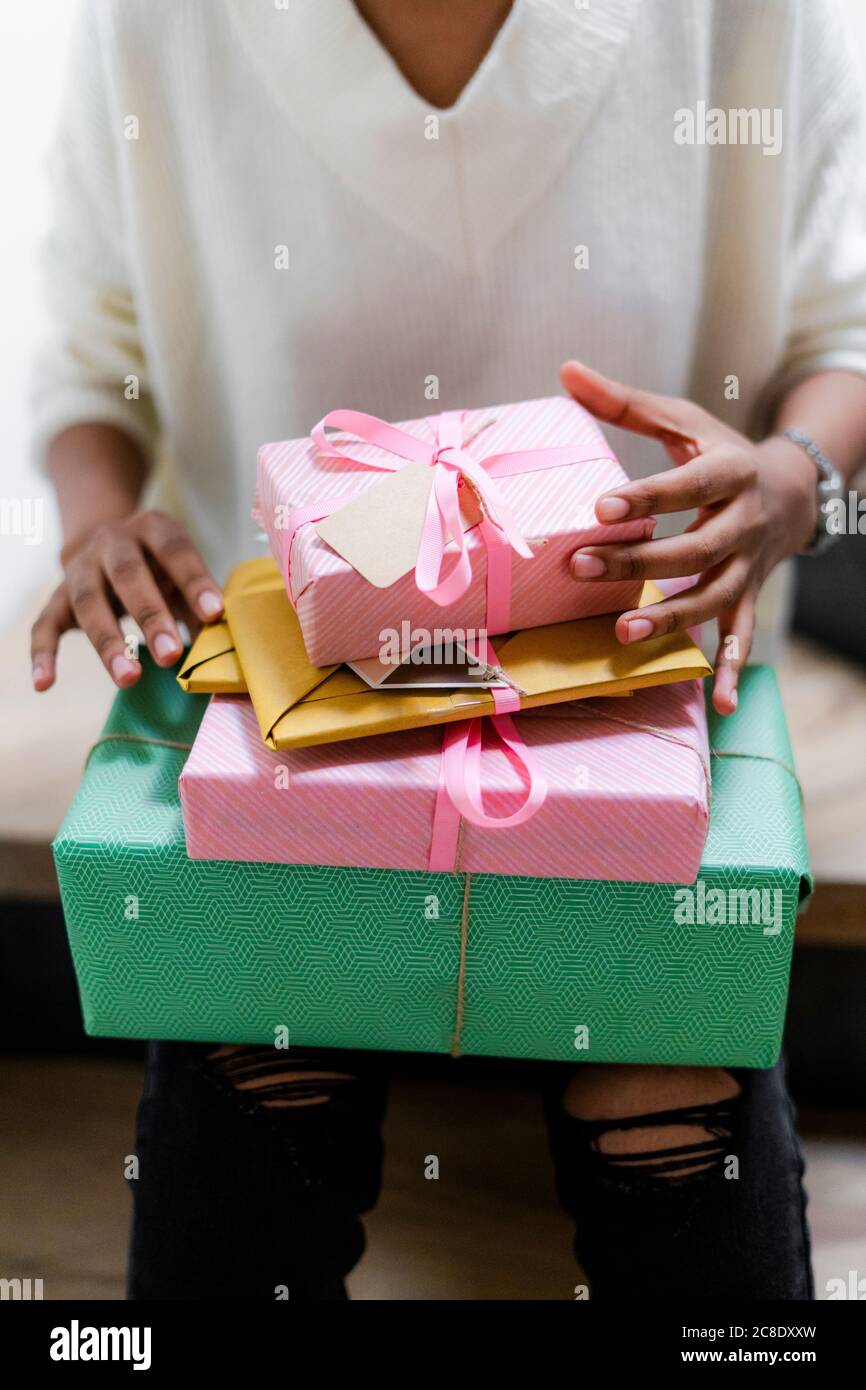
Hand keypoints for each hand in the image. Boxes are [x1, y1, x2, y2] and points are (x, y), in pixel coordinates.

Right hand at [31, 510, 223, 690]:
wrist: (104, 539)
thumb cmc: (158, 566)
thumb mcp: (182, 575)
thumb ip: (198, 607)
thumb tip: (221, 645)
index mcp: (152, 529)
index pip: (175, 551)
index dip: (194, 582)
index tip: (214, 614)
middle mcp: (113, 542)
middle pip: (129, 575)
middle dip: (150, 616)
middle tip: (171, 655)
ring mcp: (81, 568)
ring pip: (88, 602)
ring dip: (108, 642)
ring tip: (129, 678)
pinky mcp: (57, 596)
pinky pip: (44, 624)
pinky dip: (42, 655)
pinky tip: (45, 684)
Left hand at [561, 360, 817, 715]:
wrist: (792, 491)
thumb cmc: (720, 453)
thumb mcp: (683, 420)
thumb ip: (624, 403)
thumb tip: (565, 371)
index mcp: (729, 472)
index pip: (686, 485)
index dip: (646, 496)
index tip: (600, 505)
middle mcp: (743, 523)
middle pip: (693, 547)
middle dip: (639, 560)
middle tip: (583, 566)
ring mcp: (748, 566)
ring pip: (713, 597)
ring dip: (671, 617)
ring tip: (623, 633)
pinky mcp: (747, 597)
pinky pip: (740, 636)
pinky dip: (729, 670)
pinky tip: (716, 703)